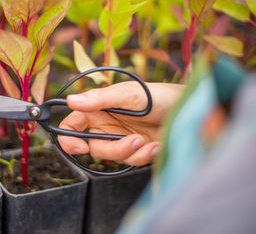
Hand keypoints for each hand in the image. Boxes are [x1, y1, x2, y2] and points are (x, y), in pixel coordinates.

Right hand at [58, 81, 183, 165]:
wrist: (186, 110)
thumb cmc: (157, 95)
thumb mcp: (128, 94)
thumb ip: (99, 99)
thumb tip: (71, 100)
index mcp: (97, 109)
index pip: (72, 125)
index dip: (68, 138)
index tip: (79, 147)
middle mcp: (106, 126)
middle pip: (93, 147)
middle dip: (113, 149)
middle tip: (133, 141)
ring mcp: (120, 139)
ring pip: (113, 157)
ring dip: (132, 152)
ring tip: (148, 140)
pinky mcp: (136, 151)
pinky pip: (131, 161)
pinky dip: (144, 156)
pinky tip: (157, 145)